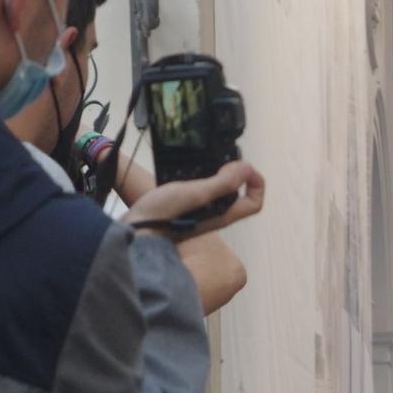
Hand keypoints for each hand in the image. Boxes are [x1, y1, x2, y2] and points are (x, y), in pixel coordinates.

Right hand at [123, 160, 264, 238]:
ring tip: (208, 162)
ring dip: (220, 175)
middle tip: (223, 161)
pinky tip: (190, 170)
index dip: (255, 182)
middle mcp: (217, 215)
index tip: (241, 166)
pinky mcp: (188, 208)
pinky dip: (204, 178)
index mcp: (224, 214)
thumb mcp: (196, 194)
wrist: (137, 232)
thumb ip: (222, 183)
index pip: (254, 202)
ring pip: (222, 192)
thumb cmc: (165, 215)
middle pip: (240, 195)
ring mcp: (203, 213)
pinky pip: (205, 192)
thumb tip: (247, 169)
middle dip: (238, 174)